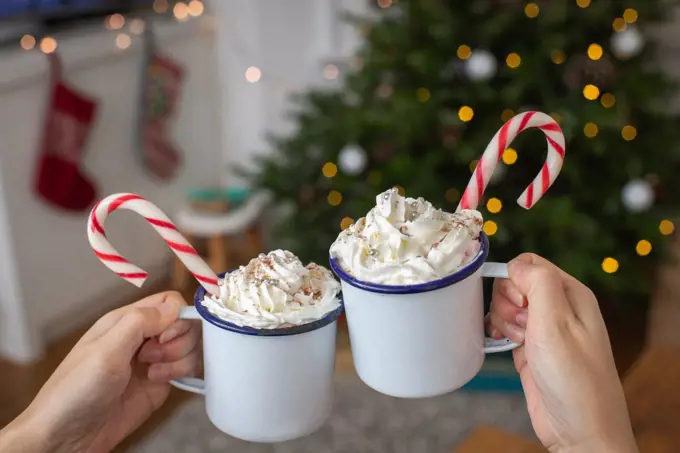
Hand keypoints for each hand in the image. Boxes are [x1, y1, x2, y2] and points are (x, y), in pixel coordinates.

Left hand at [0, 291, 201, 452]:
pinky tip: (160, 382)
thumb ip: (139, 323)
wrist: (67, 438)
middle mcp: (144, 337)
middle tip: (152, 358)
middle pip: (185, 324)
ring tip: (153, 374)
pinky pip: (188, 368)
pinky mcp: (162, 383)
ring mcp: (155, 360)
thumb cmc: (75, 391)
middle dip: (178, 341)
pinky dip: (184, 373)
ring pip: (190, 346)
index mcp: (127, 320)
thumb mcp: (105, 351)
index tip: (166, 337)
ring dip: (180, 359)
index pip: (170, 302)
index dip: (177, 317)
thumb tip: (174, 306)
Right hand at [487, 254, 636, 452]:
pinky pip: (504, 328)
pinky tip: (503, 345)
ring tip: (519, 341)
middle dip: (507, 303)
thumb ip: (538, 283)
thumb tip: (516, 264)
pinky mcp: (530, 349)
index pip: (531, 264)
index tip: (519, 304)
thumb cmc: (575, 380)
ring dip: (502, 320)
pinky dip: (497, 333)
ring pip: (506, 306)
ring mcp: (543, 329)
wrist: (579, 430)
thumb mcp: (556, 323)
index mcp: (571, 295)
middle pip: (514, 284)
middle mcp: (558, 308)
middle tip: (522, 327)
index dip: (515, 280)